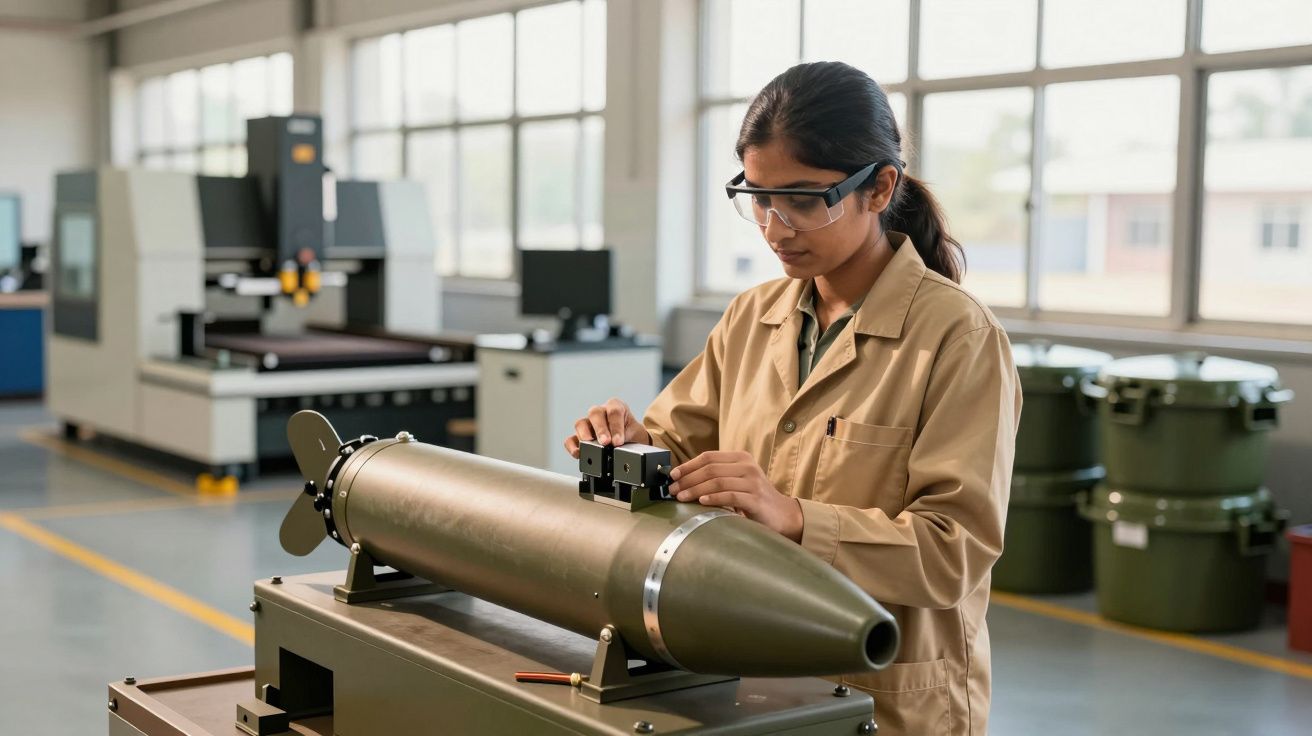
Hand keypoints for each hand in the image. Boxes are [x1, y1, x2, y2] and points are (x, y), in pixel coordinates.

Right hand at [564, 398, 652, 458]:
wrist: (632, 442)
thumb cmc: (632, 434)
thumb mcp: (636, 434)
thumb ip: (629, 438)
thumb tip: (622, 448)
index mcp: (615, 406)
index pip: (614, 411)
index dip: (615, 426)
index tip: (618, 441)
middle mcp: (600, 412)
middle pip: (595, 413)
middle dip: (600, 429)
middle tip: (605, 442)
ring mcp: (588, 424)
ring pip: (580, 423)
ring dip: (584, 435)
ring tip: (590, 447)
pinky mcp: (580, 436)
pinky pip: (571, 439)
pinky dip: (572, 446)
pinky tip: (578, 453)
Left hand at [668, 451, 803, 542]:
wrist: (783, 515)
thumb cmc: (754, 498)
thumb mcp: (737, 480)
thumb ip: (717, 476)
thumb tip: (684, 479)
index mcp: (741, 458)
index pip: (708, 457)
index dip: (688, 465)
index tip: (672, 475)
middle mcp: (747, 466)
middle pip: (710, 469)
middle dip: (688, 479)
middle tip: (672, 490)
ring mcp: (752, 482)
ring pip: (717, 481)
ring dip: (695, 489)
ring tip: (681, 497)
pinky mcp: (755, 499)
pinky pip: (729, 496)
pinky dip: (713, 498)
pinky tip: (701, 502)